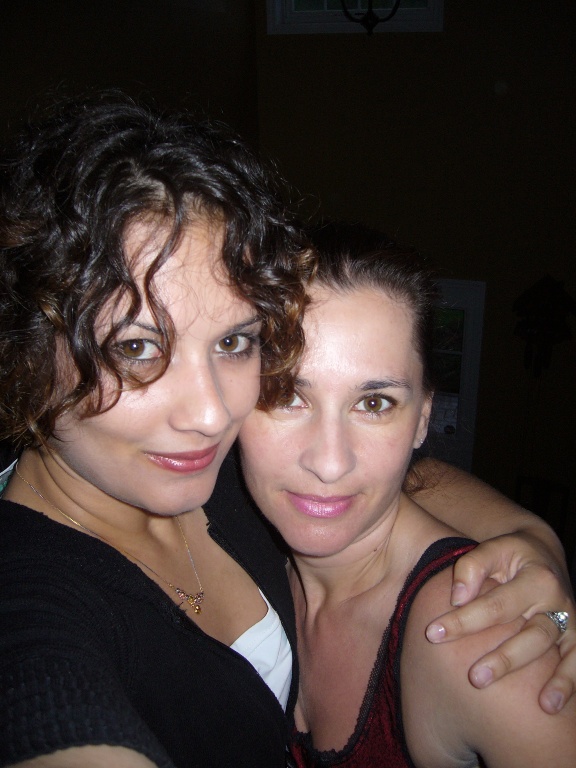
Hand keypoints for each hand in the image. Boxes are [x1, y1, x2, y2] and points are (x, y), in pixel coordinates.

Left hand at [425, 532, 575, 712]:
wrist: (544, 554)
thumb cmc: (511, 555)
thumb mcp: (492, 549)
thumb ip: (472, 567)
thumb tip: (457, 598)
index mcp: (535, 578)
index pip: (495, 605)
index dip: (464, 621)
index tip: (433, 634)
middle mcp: (556, 601)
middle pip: (529, 633)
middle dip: (502, 658)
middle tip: (474, 678)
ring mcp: (570, 621)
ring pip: (550, 650)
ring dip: (537, 675)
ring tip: (527, 699)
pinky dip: (568, 683)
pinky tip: (549, 705)